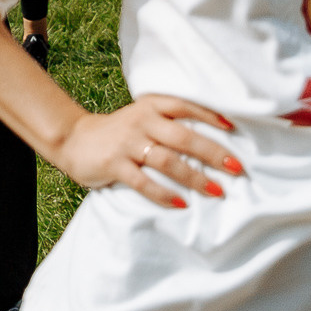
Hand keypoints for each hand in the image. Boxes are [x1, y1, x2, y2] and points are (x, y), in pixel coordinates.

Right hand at [54, 92, 241, 208]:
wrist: (73, 139)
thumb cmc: (118, 132)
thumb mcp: (141, 117)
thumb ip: (168, 124)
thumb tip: (211, 143)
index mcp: (150, 107)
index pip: (184, 106)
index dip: (210, 115)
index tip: (234, 128)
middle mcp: (140, 122)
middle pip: (183, 137)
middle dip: (213, 153)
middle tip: (237, 168)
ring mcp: (127, 143)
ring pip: (166, 160)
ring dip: (194, 177)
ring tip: (216, 190)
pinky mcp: (114, 164)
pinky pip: (143, 182)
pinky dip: (163, 194)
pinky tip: (181, 204)